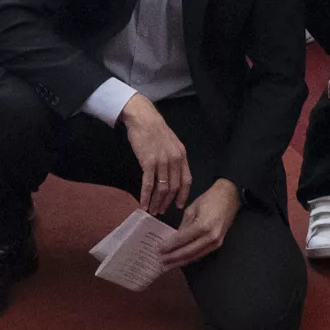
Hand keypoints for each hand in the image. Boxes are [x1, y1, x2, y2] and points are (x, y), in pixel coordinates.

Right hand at [119, 95, 191, 215]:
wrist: (143, 118)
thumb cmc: (155, 129)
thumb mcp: (171, 142)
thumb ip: (174, 157)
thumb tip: (173, 173)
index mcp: (182, 155)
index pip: (186, 180)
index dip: (183, 195)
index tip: (179, 205)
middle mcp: (174, 160)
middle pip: (173, 187)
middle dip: (167, 202)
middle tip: (162, 211)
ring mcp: (162, 162)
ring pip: (161, 189)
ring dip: (157, 202)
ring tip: (152, 210)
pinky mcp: (148, 162)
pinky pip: (148, 184)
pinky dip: (146, 197)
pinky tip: (143, 204)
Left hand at [157, 178, 239, 268]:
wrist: (229, 197)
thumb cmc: (210, 199)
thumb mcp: (191, 209)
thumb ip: (183, 226)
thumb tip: (174, 239)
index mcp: (202, 226)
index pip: (182, 240)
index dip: (169, 246)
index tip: (159, 250)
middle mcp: (210, 237)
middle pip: (188, 252)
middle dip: (173, 258)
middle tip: (161, 262)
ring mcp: (216, 242)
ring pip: (195, 256)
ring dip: (181, 261)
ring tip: (169, 265)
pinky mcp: (218, 244)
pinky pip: (201, 253)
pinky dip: (190, 258)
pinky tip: (182, 260)